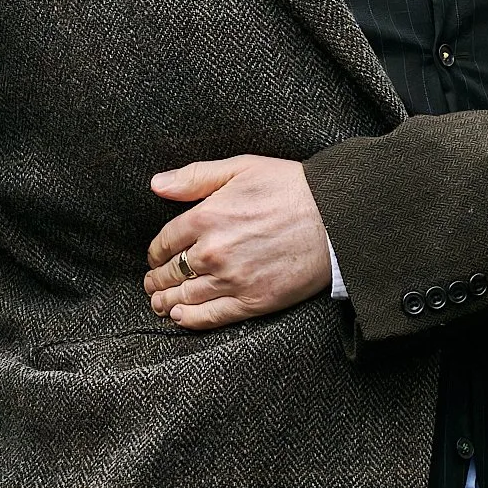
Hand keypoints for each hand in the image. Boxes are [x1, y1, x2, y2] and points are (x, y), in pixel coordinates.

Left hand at [142, 156, 332, 329]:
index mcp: (207, 217)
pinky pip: (211, 316)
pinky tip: (179, 317)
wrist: (335, 218)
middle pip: (171, 272)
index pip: (165, 241)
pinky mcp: (253, 301)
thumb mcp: (241, 168)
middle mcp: (214, 251)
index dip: (155, 252)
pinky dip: (190, 319)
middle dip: (157, 278)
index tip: (156, 256)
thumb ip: (195, 177)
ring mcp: (233, 279)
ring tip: (159, 302)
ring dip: (166, 301)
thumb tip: (156, 185)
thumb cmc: (290, 187)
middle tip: (152, 283)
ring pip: (186, 297)